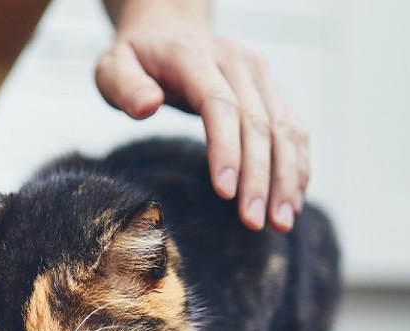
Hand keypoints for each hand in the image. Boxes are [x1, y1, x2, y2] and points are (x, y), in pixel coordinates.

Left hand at [97, 0, 309, 231]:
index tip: (226, 192)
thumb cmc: (135, 57)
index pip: (219, 105)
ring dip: (287, 177)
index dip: (226, 149)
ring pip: (284, 127)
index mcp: (193, 56)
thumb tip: (146, 106)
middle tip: (254, 222)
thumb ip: (123, 86)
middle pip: (257, 123)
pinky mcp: (269, 88)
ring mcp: (258, 73)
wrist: (167, 28)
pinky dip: (297, 165)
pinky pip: (292, 128)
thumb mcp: (112, 66)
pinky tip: (293, 200)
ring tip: (281, 222)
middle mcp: (235, 61)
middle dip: (259, 176)